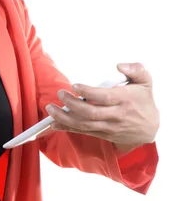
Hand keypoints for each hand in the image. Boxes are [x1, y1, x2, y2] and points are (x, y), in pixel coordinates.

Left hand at [44, 63, 159, 150]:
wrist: (150, 128)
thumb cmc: (144, 100)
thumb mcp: (146, 81)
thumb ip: (136, 70)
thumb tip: (120, 65)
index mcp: (124, 100)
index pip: (104, 97)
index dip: (88, 92)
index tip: (75, 86)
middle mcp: (115, 115)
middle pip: (90, 113)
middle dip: (72, 104)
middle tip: (60, 93)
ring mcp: (108, 127)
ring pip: (84, 125)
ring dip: (65, 118)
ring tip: (50, 109)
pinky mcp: (103, 134)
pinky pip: (83, 132)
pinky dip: (67, 128)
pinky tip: (54, 123)